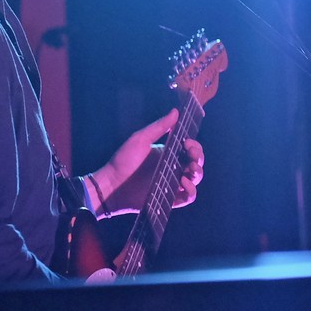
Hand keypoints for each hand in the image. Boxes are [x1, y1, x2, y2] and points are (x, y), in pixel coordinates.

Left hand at [90, 108, 204, 218]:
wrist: (112, 185)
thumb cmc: (123, 160)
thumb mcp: (140, 139)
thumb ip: (159, 127)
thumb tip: (176, 111)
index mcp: (169, 154)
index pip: (191, 149)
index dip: (194, 146)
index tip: (187, 143)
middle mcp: (173, 169)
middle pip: (197, 163)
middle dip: (199, 157)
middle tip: (191, 155)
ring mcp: (172, 184)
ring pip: (196, 179)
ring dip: (198, 174)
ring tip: (190, 170)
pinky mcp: (170, 199)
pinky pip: (189, 197)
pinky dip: (191, 191)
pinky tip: (183, 183)